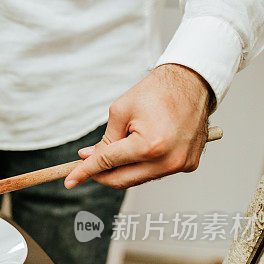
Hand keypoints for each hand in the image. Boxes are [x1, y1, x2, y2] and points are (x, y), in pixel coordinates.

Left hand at [64, 63, 213, 189]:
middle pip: (122, 180)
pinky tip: (140, 148)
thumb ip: (104, 141)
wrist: (193, 82)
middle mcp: (167, 161)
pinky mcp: (189, 164)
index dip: (85, 172)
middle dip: (101, 175)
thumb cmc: (156, 92)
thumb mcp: (121, 112)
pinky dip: (143, 165)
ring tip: (118, 148)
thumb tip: (88, 158)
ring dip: (122, 169)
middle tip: (87, 166)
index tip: (70, 180)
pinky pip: (156, 172)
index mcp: (149, 146)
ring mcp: (180, 165)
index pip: (107, 164)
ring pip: (139, 179)